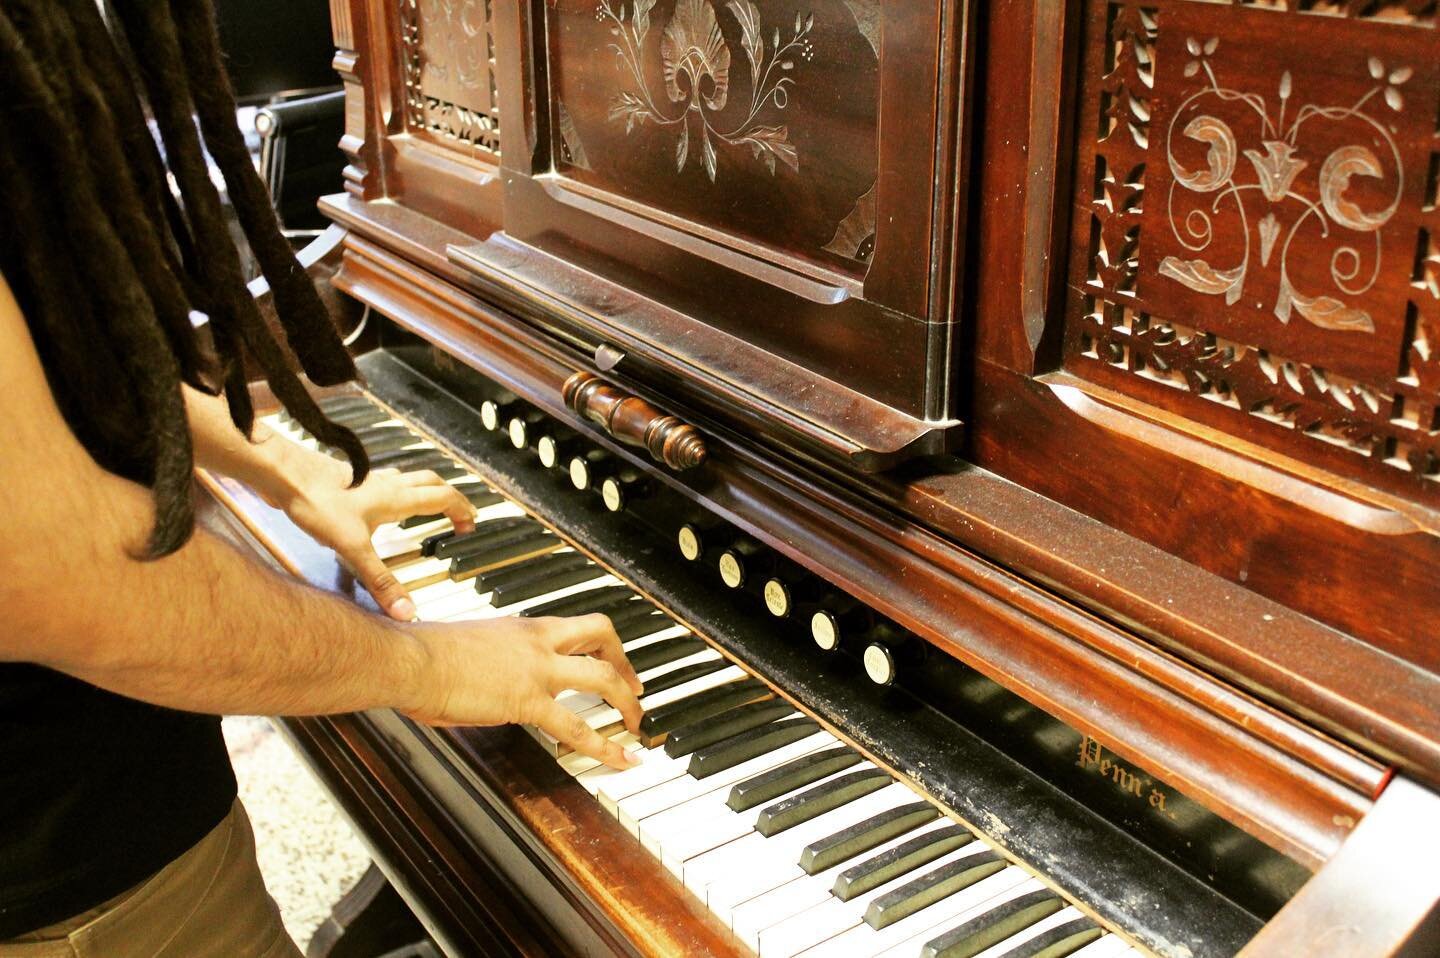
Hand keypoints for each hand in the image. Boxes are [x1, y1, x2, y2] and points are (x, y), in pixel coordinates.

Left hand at [277, 451, 475, 619]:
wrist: (283, 473)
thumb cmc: (316, 501)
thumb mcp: (352, 548)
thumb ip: (380, 581)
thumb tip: (407, 611)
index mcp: (397, 498)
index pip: (443, 498)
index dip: (462, 511)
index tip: (470, 526)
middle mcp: (387, 484)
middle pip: (432, 482)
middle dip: (451, 497)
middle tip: (459, 513)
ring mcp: (368, 479)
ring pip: (409, 478)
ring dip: (426, 489)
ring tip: (428, 505)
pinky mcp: (349, 478)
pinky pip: (384, 480)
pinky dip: (396, 489)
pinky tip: (379, 503)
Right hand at [404, 613, 644, 768]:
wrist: (411, 660)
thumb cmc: (424, 654)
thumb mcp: (469, 646)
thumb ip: (491, 659)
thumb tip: (490, 676)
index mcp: (523, 627)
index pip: (577, 626)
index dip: (602, 643)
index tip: (611, 659)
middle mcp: (538, 641)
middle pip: (602, 636)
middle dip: (626, 665)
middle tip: (637, 689)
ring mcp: (537, 670)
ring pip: (602, 680)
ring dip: (627, 703)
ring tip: (638, 727)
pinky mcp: (528, 701)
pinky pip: (577, 727)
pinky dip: (605, 746)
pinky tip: (621, 760)